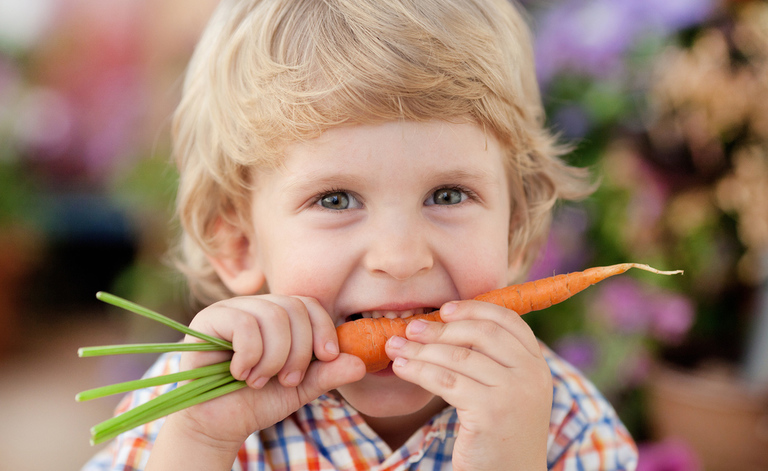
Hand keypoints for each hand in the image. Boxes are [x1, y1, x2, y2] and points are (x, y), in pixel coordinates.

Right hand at [148, 295, 365, 466]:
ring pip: (272, 316)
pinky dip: (250, 355)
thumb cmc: (258, 402)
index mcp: (278, 316)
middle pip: (293, 308)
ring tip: (260, 381)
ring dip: (273, 358)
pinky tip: (240, 373)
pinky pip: (244, 324)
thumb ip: (328, 373)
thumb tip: (360, 363)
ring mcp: (230, 309)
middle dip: (298, 352)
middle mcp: (255, 306)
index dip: (323, 329)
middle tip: (286, 380)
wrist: (219, 424)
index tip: (327, 358)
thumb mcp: (301, 388)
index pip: (309, 304)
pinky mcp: (207, 320)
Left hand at [385, 300, 551, 470]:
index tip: (443, 310)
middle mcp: (532, 374)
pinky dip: (419, 370)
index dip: (473, 309)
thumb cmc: (499, 436)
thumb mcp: (508, 392)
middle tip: (410, 329)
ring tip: (396, 347)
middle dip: (440, 328)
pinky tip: (402, 368)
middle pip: (480, 333)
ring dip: (420, 349)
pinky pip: (446, 381)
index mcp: (537, 365)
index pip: (507, 320)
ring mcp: (514, 393)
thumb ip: (493, 361)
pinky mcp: (491, 412)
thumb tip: (447, 324)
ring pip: (458, 356)